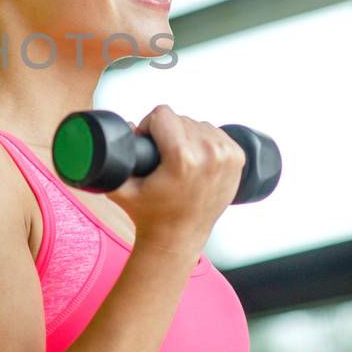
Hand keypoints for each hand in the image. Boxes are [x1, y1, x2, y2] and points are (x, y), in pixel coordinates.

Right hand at [105, 105, 245, 256]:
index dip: (148, 126)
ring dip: (187, 136)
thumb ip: (114, 157)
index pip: (162, 114)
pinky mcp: (237, 158)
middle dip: (168, 132)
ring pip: (198, 124)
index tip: (148, 144)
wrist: (179, 237)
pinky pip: (215, 133)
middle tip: (163, 158)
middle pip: (180, 118)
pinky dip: (205, 141)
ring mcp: (227, 155)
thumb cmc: (149, 214)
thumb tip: (126, 126)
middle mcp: (210, 153)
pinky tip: (196, 159)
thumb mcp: (121, 189)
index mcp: (183, 158)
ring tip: (179, 160)